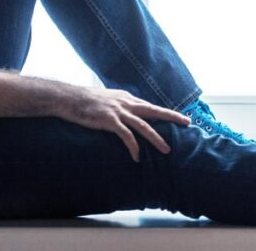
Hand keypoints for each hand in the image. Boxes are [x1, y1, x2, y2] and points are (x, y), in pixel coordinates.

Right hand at [57, 87, 190, 161]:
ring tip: (166, 150)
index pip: (150, 106)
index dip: (165, 112)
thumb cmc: (85, 101)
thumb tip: (126, 113)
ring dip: (156, 138)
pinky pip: (126, 135)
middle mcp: (125, 103)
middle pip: (154, 110)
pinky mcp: (109, 120)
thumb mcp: (106, 99)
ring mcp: (118, 111)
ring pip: (143, 125)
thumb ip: (118, 105)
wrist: (68, 98)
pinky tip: (137, 157)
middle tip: (187, 122)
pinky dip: (133, 146)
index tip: (179, 117)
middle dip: (172, 116)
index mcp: (126, 98)